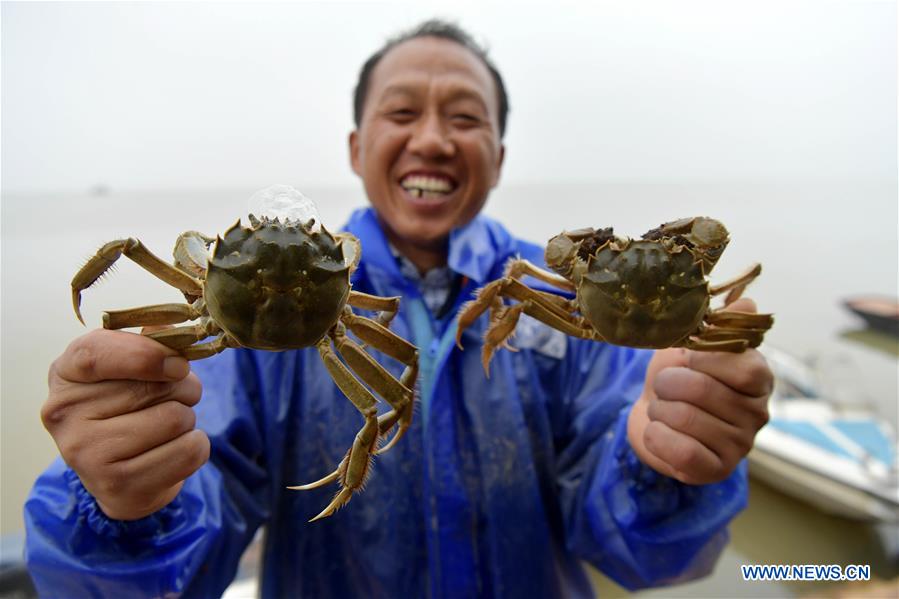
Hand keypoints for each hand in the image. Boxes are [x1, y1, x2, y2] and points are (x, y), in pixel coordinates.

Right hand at [42, 329, 207, 519]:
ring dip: (188, 418)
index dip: (146, 355)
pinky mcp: (117, 486)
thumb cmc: (126, 407)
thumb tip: (173, 335)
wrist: (120, 476)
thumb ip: (149, 343)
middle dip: (183, 388)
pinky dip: (194, 446)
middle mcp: (65, 415)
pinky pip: (189, 451)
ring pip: (176, 418)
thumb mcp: (127, 367)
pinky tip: (171, 450)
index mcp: (65, 374)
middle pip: (153, 387)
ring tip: (167, 426)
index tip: (179, 365)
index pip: (96, 354)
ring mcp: (86, 455)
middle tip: (173, 397)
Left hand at [627, 298, 772, 484]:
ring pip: (684, 418)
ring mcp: (739, 446)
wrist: (654, 414)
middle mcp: (757, 414)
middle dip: (668, 382)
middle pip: (704, 391)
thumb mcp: (691, 342)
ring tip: (661, 407)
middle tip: (663, 384)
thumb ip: (718, 323)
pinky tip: (658, 430)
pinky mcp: (716, 471)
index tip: (685, 357)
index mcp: (759, 378)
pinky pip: (680, 451)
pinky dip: (657, 436)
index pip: (744, 369)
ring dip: (659, 408)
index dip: (705, 360)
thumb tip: (746, 304)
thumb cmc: (677, 374)